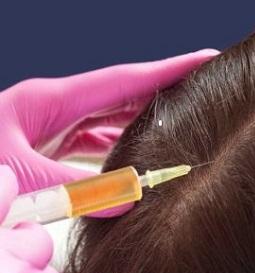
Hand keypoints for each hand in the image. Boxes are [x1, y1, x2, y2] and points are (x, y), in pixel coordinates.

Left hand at [0, 49, 218, 195]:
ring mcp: (53, 126)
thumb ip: (74, 190)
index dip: (168, 70)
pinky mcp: (49, 146)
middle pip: (123, 93)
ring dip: (143, 120)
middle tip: (201, 90)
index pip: (123, 80)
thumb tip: (127, 201)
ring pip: (110, 119)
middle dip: (163, 89)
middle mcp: (56, 108)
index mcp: (50, 101)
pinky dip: (118, 148)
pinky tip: (132, 156)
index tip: (205, 60)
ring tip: (176, 123)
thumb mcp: (21, 177)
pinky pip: (94, 142)